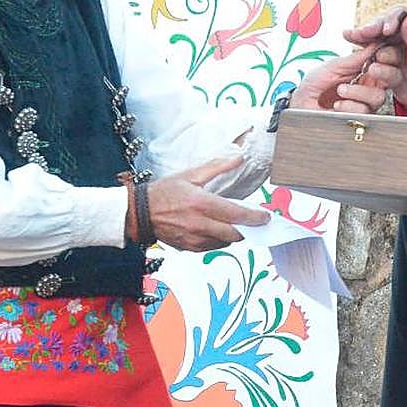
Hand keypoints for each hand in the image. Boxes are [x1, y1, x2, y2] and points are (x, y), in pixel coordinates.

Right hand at [146, 154, 268, 252]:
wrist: (140, 213)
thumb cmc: (164, 193)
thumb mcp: (190, 175)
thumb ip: (217, 167)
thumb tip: (238, 158)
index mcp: (201, 204)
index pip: (236, 214)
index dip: (255, 217)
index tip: (265, 217)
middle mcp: (200, 224)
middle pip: (235, 234)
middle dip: (248, 229)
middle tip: (255, 223)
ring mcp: (195, 239)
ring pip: (225, 242)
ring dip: (234, 234)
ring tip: (234, 223)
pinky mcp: (190, 248)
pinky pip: (213, 247)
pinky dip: (219, 239)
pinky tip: (217, 229)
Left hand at [292, 48, 389, 116]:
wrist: (300, 105)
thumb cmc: (313, 86)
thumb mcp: (334, 66)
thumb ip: (356, 58)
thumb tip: (375, 44)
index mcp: (364, 71)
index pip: (387, 63)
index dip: (388, 58)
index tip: (379, 55)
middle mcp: (368, 87)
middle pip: (391, 79)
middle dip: (382, 73)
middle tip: (370, 69)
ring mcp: (365, 104)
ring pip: (378, 97)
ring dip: (357, 93)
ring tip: (340, 91)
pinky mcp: (359, 119)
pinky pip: (364, 111)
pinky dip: (348, 106)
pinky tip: (337, 105)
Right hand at [341, 6, 406, 110]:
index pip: (400, 14)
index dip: (391, 20)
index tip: (386, 30)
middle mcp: (399, 30)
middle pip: (381, 23)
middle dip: (371, 28)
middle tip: (363, 33)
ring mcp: (387, 43)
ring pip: (371, 35)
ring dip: (364, 37)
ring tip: (353, 36)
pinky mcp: (378, 56)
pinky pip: (366, 48)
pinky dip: (357, 43)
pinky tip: (347, 36)